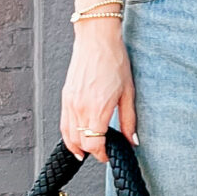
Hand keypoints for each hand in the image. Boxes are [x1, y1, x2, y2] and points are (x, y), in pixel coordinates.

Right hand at [60, 23, 135, 162]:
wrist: (96, 40)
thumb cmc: (114, 61)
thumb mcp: (128, 92)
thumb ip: (129, 120)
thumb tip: (132, 140)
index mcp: (97, 109)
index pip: (94, 144)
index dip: (102, 155)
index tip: (109, 156)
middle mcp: (80, 108)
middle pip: (80, 143)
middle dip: (91, 151)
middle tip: (103, 152)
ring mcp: (70, 102)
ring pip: (68, 135)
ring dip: (77, 146)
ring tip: (87, 151)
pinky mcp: (66, 96)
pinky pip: (63, 123)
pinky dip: (69, 134)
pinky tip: (77, 136)